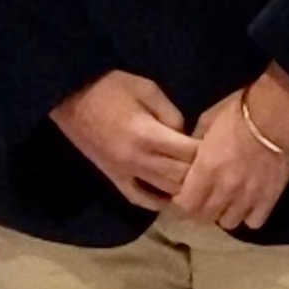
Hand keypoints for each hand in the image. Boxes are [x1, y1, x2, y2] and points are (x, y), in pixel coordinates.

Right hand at [51, 71, 198, 211]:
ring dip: (182, 187)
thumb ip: (171, 114)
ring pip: (164, 191)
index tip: (218, 145)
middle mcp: (138, 159)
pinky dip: (157, 202)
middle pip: (180, 176)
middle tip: (212, 165)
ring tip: (198, 181)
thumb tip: (184, 135)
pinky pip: (139, 198)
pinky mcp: (113, 178)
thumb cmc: (109, 86)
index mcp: (147, 134)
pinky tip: (170, 198)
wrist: (70, 97)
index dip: (207, 150)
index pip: (189, 153)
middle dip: (199, 171)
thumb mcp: (147, 88)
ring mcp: (124, 172)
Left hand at [172, 68, 288, 232]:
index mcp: (206, 169)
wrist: (279, 112)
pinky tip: (249, 202)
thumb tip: (192, 158)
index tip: (184, 195)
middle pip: (205, 218)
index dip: (182, 202)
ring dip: (225, 213)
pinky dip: (249, 215)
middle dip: (201, 210)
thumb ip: (196, 145)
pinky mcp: (269, 199)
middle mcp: (224, 189)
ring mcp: (247, 197)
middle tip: (205, 198)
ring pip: (228, 223)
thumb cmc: (240, 111)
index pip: (185, 205)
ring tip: (228, 201)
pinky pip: (254, 222)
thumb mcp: (207, 122)